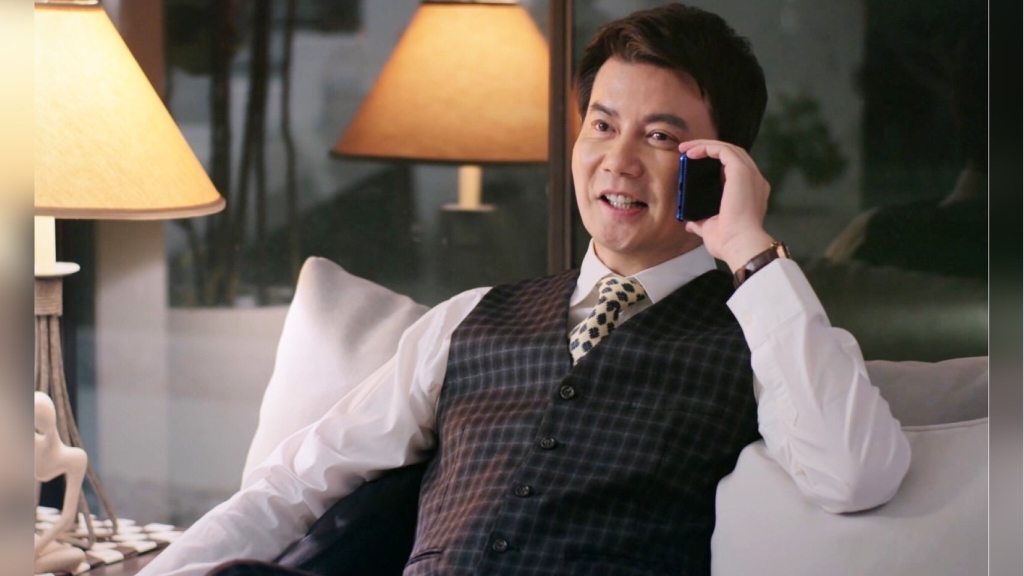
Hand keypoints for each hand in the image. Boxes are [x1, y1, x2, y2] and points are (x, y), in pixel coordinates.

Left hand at [678, 139, 774, 271]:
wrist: (740, 246)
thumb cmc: (729, 242)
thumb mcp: (711, 230)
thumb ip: (702, 223)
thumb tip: (690, 224)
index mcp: (750, 193)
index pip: (734, 169)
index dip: (715, 162)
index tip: (694, 163)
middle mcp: (754, 181)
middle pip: (732, 154)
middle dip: (709, 149)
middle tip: (687, 151)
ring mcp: (750, 175)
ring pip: (729, 148)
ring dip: (706, 145)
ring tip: (686, 148)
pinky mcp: (741, 172)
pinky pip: (724, 150)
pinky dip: (707, 147)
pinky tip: (691, 152)